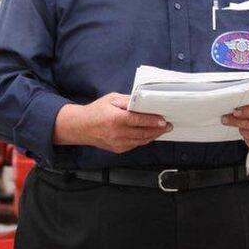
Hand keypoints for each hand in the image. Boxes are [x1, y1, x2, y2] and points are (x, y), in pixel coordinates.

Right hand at [54, 92, 172, 152]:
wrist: (81, 127)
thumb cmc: (96, 111)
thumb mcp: (111, 99)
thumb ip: (127, 100)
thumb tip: (142, 101)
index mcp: (116, 119)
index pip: (139, 121)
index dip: (153, 121)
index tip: (163, 120)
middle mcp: (117, 133)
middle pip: (143, 133)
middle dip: (158, 130)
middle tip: (168, 126)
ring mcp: (118, 143)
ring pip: (141, 141)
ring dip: (153, 136)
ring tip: (162, 130)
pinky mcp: (118, 149)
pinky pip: (135, 145)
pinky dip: (144, 140)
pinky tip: (149, 135)